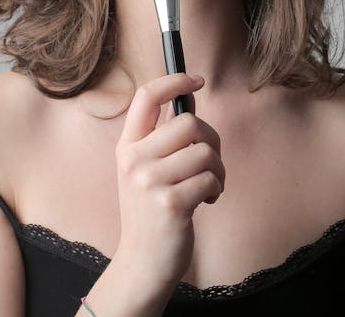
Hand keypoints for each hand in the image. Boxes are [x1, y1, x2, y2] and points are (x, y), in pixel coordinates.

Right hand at [112, 72, 223, 292]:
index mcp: (127, 147)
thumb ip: (164, 136)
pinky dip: (216, 188)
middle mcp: (134, 160)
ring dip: (218, 168)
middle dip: (211, 139)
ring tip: (208, 185)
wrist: (142, 263)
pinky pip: (211, 178)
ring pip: (205, 151)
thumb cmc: (151, 211)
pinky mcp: (170, 204)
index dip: (175, 80)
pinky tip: (206, 201)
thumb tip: (188, 98)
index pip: (146, 97)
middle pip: (189, 122)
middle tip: (210, 161)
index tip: (197, 80)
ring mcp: (149, 182)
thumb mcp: (147, 170)